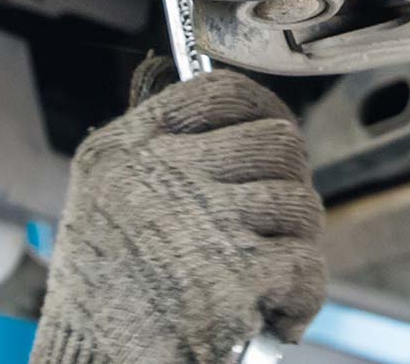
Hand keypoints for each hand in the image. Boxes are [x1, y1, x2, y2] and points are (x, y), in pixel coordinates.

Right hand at [33, 64, 326, 363]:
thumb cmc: (103, 298)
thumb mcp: (105, 199)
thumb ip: (162, 157)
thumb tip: (245, 125)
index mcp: (124, 149)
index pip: (222, 94)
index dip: (266, 109)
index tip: (278, 131)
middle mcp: (159, 174)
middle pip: (278, 143)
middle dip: (291, 184)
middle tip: (277, 225)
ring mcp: (199, 222)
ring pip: (299, 204)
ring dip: (297, 245)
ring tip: (270, 279)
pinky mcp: (233, 276)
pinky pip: (306, 265)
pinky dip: (302, 297)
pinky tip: (276, 315)